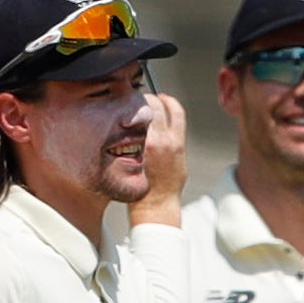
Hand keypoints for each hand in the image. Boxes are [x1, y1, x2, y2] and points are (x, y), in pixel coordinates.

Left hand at [136, 93, 189, 221]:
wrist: (156, 204)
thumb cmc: (167, 187)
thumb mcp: (180, 161)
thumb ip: (174, 142)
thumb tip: (169, 130)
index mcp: (177, 142)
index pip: (175, 109)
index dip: (168, 100)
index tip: (163, 98)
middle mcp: (162, 141)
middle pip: (156, 105)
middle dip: (149, 99)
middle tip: (144, 101)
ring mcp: (146, 144)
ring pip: (140, 113)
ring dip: (136, 108)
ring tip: (133, 111)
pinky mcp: (132, 150)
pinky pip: (128, 127)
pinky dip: (126, 122)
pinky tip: (123, 124)